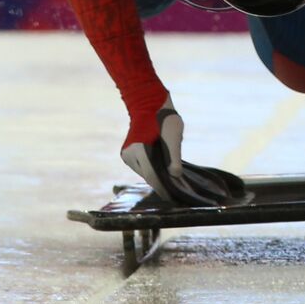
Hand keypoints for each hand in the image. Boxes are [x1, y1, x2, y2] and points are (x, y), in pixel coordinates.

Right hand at [119, 96, 246, 205]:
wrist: (149, 105)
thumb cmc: (165, 118)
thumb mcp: (174, 135)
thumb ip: (175, 156)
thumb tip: (176, 175)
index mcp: (139, 150)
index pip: (152, 175)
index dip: (163, 187)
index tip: (173, 198)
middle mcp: (129, 155)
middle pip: (148, 175)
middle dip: (162, 183)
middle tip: (177, 194)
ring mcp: (127, 155)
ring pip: (145, 172)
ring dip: (157, 177)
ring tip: (173, 186)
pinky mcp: (128, 154)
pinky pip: (142, 167)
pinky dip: (152, 170)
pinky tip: (164, 174)